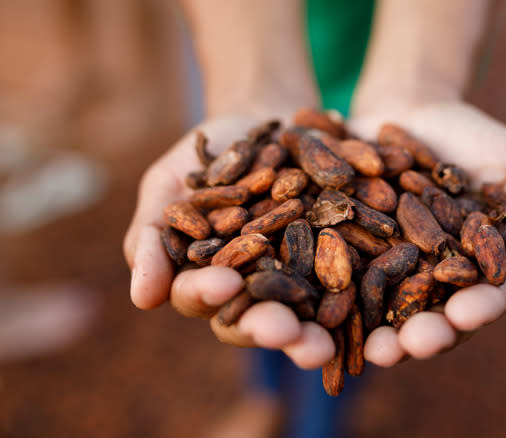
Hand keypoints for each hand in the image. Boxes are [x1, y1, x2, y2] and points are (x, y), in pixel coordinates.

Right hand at [123, 113, 334, 368]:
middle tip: (282, 333)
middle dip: (268, 327)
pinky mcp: (341, 264)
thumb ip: (152, 238)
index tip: (223, 283)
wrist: (269, 119)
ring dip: (312, 334)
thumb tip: (141, 300)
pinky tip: (363, 303)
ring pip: (304, 316)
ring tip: (322, 345)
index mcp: (207, 279)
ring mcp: (300, 279)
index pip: (201, 295)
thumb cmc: (208, 154)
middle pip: (256, 319)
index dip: (209, 292)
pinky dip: (355, 295)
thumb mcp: (168, 185)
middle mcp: (255, 290)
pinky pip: (349, 283)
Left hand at [349, 100, 505, 365]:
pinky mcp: (350, 256)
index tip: (464, 314)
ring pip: (388, 311)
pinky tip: (327, 315)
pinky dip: (338, 298)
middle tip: (412, 345)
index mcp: (481, 268)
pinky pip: (343, 281)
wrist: (409, 104)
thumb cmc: (475, 136)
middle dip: (427, 334)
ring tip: (373, 352)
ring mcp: (391, 271)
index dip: (477, 308)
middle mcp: (436, 280)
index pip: (487, 295)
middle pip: (435, 316)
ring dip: (381, 334)